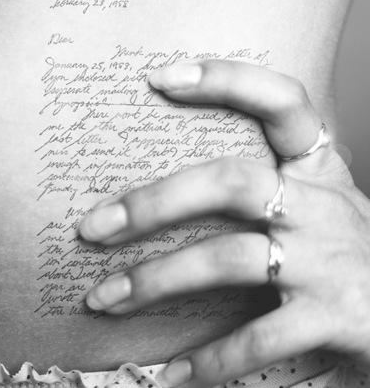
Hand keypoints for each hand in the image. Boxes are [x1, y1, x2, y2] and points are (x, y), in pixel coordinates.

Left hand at [78, 60, 369, 386]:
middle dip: (152, 203)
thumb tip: (155, 195)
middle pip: (230, 181)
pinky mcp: (336, 317)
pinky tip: (170, 376)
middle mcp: (322, 207)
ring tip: (102, 300)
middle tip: (91, 227)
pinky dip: (209, 361)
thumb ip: (262, 191)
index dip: (227, 80)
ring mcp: (329, 261)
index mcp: (318, 171)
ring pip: (227, 259)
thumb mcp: (319, 207)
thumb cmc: (351, 255)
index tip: (160, 77)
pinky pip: (259, 339)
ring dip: (155, 281)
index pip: (283, 103)